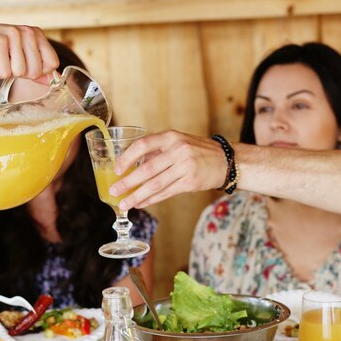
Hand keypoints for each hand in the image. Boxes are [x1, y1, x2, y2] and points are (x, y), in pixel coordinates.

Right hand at [0, 21, 58, 80]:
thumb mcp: (20, 57)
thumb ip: (37, 68)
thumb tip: (52, 81)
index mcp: (36, 33)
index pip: (52, 63)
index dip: (38, 72)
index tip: (23, 64)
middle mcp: (28, 32)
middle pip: (36, 71)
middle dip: (20, 73)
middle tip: (7, 60)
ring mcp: (14, 35)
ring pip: (20, 72)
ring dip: (6, 71)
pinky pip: (5, 73)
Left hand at [110, 130, 228, 209]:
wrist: (226, 160)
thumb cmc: (197, 151)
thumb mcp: (178, 142)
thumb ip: (156, 151)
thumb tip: (130, 164)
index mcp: (171, 137)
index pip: (143, 145)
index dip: (127, 157)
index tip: (117, 169)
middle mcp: (178, 150)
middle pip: (147, 169)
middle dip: (128, 182)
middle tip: (114, 191)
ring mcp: (185, 167)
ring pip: (155, 184)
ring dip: (137, 196)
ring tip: (124, 203)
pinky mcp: (190, 182)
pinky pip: (166, 193)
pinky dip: (151, 199)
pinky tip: (140, 203)